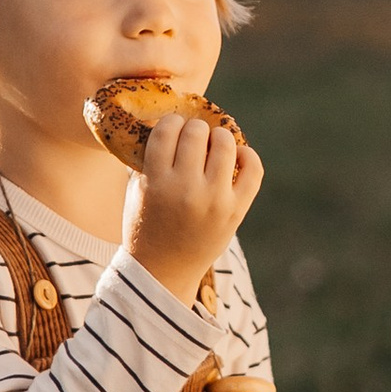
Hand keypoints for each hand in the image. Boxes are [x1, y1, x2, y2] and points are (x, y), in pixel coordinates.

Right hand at [123, 115, 264, 305]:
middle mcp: (187, 189)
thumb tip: (161, 120)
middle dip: (194, 129)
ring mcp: (215, 200)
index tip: (173, 128)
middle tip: (194, 138)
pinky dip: (247, 155)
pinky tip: (237, 156)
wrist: (164, 271)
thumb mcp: (137, 190)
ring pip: (226, 144)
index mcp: (157, 182)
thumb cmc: (147, 225)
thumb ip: (148, 157)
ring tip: (214, 144)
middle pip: (197, 133)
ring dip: (219, 137)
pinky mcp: (236, 211)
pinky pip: (253, 169)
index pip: (167, 130)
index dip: (171, 122)